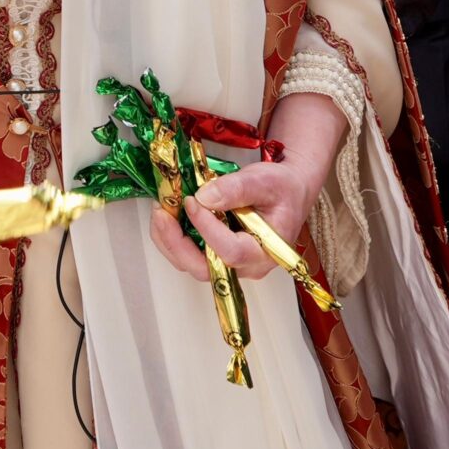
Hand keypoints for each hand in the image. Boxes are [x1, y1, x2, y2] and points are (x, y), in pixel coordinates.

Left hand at [148, 154, 323, 282]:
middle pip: (205, 268)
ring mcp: (230, 264)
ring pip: (191, 264)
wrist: (287, 191)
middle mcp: (247, 266)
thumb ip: (237, 188)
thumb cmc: (282, 188)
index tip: (192, 201)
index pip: (231, 251)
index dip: (207, 228)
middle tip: (161, 213)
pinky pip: (188, 254)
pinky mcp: (216, 255)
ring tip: (160, 209)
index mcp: (266, 252)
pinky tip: (167, 214)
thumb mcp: (264, 180)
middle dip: (176, 242)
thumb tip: (204, 198)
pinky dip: (172, 236)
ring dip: (168, 239)